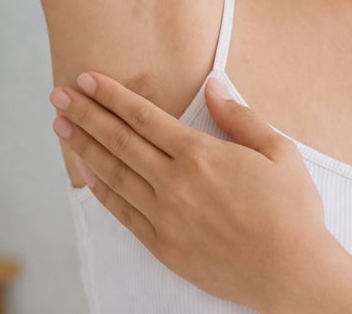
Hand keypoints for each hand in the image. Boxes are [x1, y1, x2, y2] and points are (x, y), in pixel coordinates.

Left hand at [50, 71, 330, 309]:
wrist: (292, 272)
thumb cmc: (292, 211)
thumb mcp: (278, 151)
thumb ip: (240, 116)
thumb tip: (213, 84)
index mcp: (201, 154)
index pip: (143, 117)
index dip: (112, 97)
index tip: (87, 80)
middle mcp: (174, 183)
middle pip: (118, 141)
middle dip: (86, 114)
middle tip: (58, 95)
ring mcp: (165, 216)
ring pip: (113, 174)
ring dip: (84, 147)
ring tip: (61, 126)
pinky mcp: (163, 246)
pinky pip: (122, 213)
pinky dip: (100, 190)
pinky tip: (87, 173)